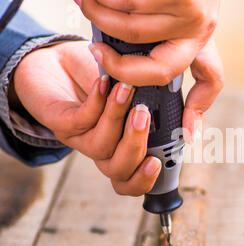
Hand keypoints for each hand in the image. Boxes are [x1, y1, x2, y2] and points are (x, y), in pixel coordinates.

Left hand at [13, 41, 160, 195]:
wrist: (58, 58)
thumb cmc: (103, 78)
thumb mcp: (136, 92)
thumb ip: (154, 105)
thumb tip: (176, 106)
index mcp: (122, 150)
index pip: (133, 180)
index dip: (145, 179)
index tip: (158, 161)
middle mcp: (102, 150)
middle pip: (120, 170)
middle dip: (135, 146)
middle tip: (143, 116)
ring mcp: (79, 139)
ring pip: (101, 147)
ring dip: (116, 118)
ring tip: (127, 90)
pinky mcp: (58, 122)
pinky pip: (79, 121)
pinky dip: (96, 102)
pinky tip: (104, 83)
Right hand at [75, 0, 223, 141]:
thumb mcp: (180, 21)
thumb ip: (168, 47)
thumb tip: (153, 90)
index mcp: (202, 39)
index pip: (209, 80)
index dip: (200, 110)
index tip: (189, 137)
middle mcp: (202, 24)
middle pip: (144, 51)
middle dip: (113, 52)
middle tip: (95, 45)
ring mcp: (191, 5)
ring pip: (130, 19)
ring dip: (100, 10)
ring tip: (88, 1)